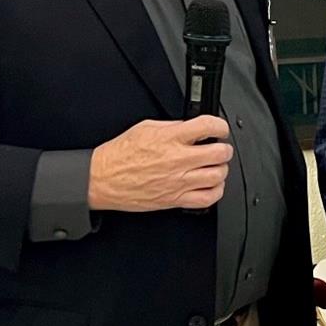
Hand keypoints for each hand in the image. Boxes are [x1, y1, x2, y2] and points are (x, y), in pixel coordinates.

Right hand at [88, 117, 232, 212]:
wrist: (102, 179)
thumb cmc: (119, 155)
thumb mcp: (144, 128)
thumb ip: (172, 127)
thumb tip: (190, 126)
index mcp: (169, 139)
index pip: (207, 126)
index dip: (220, 126)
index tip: (219, 129)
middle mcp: (177, 160)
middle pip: (219, 153)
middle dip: (224, 149)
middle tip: (219, 148)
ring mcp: (178, 182)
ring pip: (218, 176)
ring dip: (221, 169)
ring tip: (215, 166)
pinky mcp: (175, 199)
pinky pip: (207, 198)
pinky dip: (216, 191)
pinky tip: (211, 185)